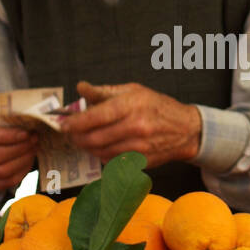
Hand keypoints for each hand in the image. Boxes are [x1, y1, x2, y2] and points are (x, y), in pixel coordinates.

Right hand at [0, 109, 38, 191]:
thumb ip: (3, 117)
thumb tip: (26, 120)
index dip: (10, 136)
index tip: (27, 133)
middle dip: (19, 148)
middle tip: (34, 139)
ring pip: (2, 171)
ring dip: (22, 160)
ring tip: (33, 149)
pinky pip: (5, 182)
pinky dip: (20, 173)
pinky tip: (28, 161)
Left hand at [58, 81, 201, 166]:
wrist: (185, 130)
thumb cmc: (157, 106)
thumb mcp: (133, 91)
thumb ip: (104, 91)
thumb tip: (81, 88)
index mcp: (132, 105)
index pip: (96, 116)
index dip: (75, 123)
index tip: (63, 124)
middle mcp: (136, 127)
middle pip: (94, 138)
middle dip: (76, 137)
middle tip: (69, 134)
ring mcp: (139, 147)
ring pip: (100, 152)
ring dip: (87, 147)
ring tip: (83, 139)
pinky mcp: (140, 162)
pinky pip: (111, 161)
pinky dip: (101, 155)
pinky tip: (100, 146)